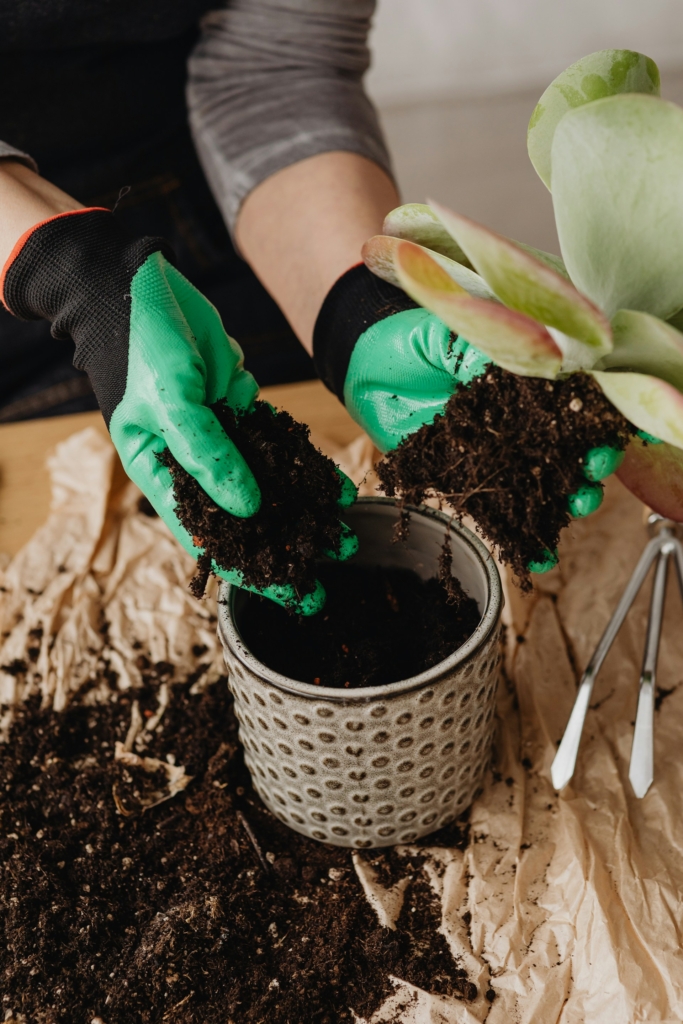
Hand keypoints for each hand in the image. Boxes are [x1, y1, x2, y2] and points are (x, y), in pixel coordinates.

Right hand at [1, 208, 354, 612]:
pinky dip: (307, 464)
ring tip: (345, 532)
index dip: (251, 571)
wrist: (142, 284)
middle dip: (288, 543)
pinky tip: (338, 486)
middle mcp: (194, 465)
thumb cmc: (140, 347)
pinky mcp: (240, 408)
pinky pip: (279, 445)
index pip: (211, 540)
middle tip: (333, 563)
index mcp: (163, 477)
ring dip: (305, 507)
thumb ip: (211, 457)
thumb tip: (251, 510)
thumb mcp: (172, 404)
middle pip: (247, 519)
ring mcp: (221, 437)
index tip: (293, 592)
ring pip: (270, 483)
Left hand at [314, 264, 622, 573]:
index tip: (612, 434)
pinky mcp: (466, 477)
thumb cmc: (411, 339)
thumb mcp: (448, 335)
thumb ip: (485, 351)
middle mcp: (518, 419)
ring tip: (576, 509)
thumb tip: (534, 362)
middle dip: (589, 465)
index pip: (574, 400)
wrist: (363, 367)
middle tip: (592, 473)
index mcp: (525, 378)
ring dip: (566, 502)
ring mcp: (495, 451)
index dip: (598, 419)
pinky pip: (497, 510)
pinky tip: (535, 555)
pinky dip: (517, 535)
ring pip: (541, 483)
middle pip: (567, 447)